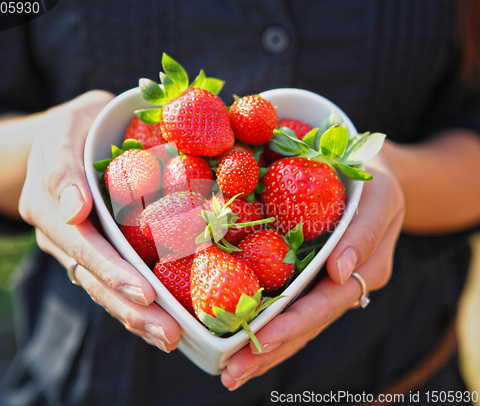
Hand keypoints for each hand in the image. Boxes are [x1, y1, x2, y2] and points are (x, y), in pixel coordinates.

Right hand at [18, 90, 179, 351]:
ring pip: (103, 288)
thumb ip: (63, 167)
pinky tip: (163, 324)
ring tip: (170, 338)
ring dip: (136, 316)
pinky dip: (137, 305)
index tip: (144, 292)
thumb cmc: (76, 126)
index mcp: (49, 204)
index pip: (82, 245)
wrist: (68, 138)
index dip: (112, 270)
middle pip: (94, 278)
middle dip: (131, 307)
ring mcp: (77, 247)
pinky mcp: (96, 252)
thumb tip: (74, 212)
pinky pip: (113, 281)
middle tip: (168, 332)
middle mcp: (60, 234)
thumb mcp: (67, 126)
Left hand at [220, 148, 404, 389]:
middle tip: (231, 373)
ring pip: (295, 323)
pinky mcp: (308, 275)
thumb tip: (340, 272)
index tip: (259, 342)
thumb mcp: (380, 197)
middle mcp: (342, 285)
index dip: (292, 325)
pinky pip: (286, 303)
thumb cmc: (374, 181)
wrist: (368, 173)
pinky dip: (264, 324)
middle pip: (305, 325)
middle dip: (269, 350)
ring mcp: (324, 283)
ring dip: (263, 349)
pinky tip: (239, 339)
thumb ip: (364, 234)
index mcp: (365, 271)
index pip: (325, 305)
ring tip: (229, 371)